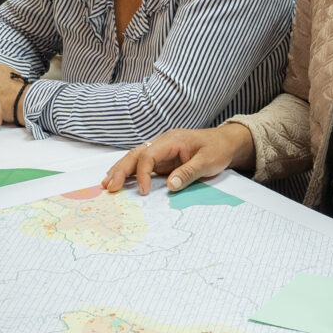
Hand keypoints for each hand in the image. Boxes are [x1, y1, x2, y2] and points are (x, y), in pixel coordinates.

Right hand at [102, 124, 252, 194]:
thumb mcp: (208, 162)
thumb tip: (171, 186)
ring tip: (106, 184)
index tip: (144, 192)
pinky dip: (129, 172)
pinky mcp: (162, 159)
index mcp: (171, 141)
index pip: (149, 155)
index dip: (143, 174)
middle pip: (135, 154)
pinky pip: (142, 164)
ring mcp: (161, 151)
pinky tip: (119, 180)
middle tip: (109, 186)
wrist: (225, 142)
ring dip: (120, 170)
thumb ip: (189, 172)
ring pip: (135, 158)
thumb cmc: (217, 149)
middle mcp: (162, 143)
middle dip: (120, 170)